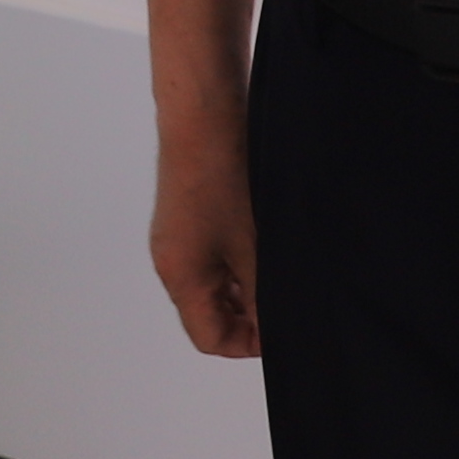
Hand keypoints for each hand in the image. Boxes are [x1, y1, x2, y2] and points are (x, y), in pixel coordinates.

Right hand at [148, 124, 262, 357]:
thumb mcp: (254, 246)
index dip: (249, 342)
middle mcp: (172, 263)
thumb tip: (274, 325)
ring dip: (247, 285)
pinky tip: (265, 239)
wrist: (203, 116)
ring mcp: (177, 240)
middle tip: (286, 293)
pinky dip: (239, 260)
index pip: (210, 338)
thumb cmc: (222, 176)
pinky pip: (212, 257)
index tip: (282, 325)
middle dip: (250, 313)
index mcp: (181, 278)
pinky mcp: (187, 219)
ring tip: (278, 262)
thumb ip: (263, 294)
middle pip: (210, 314)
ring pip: (215, 285)